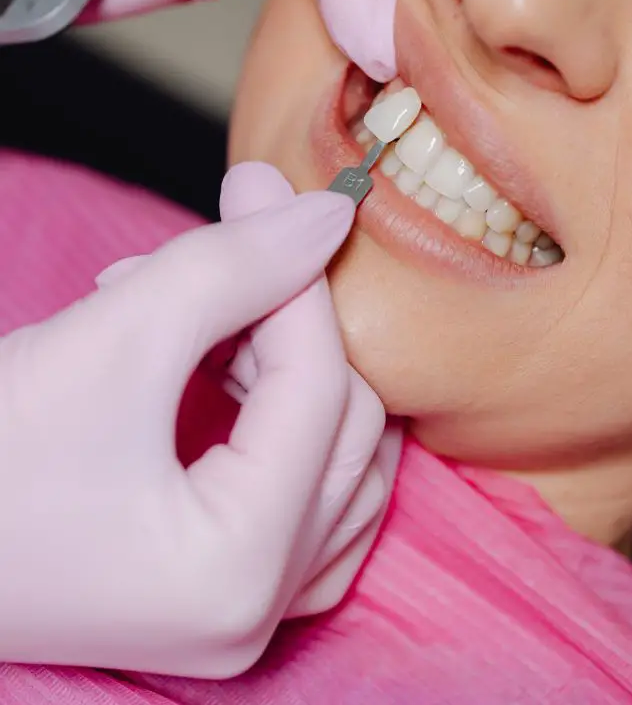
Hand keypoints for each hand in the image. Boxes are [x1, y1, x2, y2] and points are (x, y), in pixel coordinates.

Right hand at [0, 162, 399, 676]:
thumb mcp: (111, 340)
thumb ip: (232, 268)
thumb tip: (326, 216)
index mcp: (236, 569)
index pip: (319, 389)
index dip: (298, 278)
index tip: (264, 196)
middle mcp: (252, 613)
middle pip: (342, 428)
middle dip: (288, 325)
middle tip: (224, 255)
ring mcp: (234, 614)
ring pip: (330, 461)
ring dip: (282, 367)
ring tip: (198, 313)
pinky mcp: (211, 593)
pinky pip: (298, 497)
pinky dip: (273, 418)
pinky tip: (220, 363)